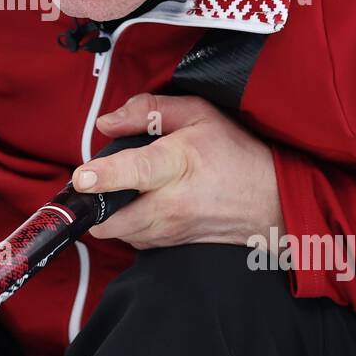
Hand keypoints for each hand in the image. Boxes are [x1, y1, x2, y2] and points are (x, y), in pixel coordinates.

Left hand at [73, 92, 282, 249]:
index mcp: (177, 163)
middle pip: (112, 219)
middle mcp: (171, 203)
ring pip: (118, 232)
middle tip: (92, 185)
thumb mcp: (198, 114)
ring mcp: (171, 229)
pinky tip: (141, 205)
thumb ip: (148, 110)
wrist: (272, 199)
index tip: (83, 177)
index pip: (136, 172)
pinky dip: (128, 225)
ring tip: (122, 191)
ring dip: (109, 215)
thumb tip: (107, 122)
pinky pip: (134, 240)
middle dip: (92, 206)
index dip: (105, 175)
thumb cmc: (233, 151)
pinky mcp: (171, 245)